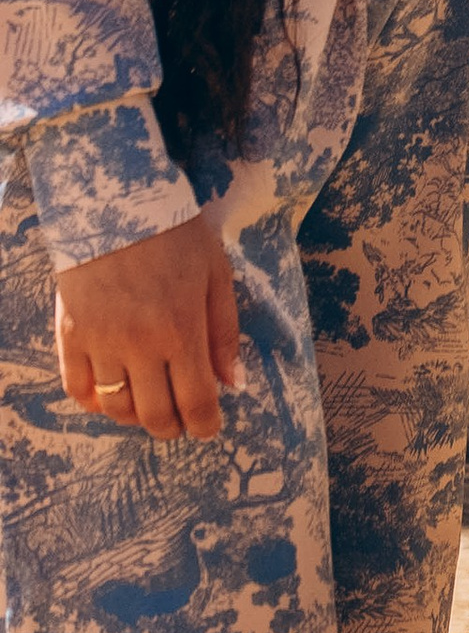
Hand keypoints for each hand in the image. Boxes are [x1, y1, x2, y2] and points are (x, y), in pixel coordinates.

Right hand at [56, 207, 239, 438]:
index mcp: (182, 330)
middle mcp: (140, 346)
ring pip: (116, 409)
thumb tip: (233, 383)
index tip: (208, 428)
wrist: (117, 204)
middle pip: (154, 414)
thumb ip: (225, 332)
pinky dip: (93, 402)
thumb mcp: (217, 275)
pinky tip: (108, 396)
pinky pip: (77, 389)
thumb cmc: (176, 236)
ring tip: (148, 407)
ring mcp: (101, 343)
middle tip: (179, 422)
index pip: (195, 401)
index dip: (204, 425)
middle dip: (172, 427)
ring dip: (135, 418)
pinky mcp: (70, 336)